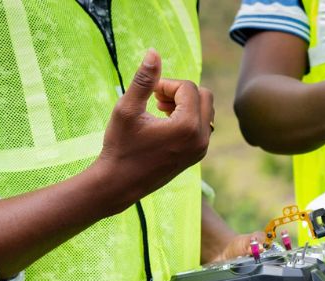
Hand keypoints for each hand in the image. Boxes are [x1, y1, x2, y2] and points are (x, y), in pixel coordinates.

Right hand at [93, 49, 214, 211]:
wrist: (119, 184)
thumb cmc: (120, 147)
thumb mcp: (127, 109)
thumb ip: (144, 80)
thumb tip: (154, 52)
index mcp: (187, 127)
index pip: (188, 88)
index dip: (167, 85)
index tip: (149, 95)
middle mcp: (201, 138)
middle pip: (204, 95)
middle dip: (181, 92)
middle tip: (156, 99)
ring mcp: (201, 149)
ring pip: (205, 110)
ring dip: (185, 104)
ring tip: (159, 109)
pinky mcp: (197, 155)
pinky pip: (203, 126)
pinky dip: (188, 118)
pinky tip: (164, 123)